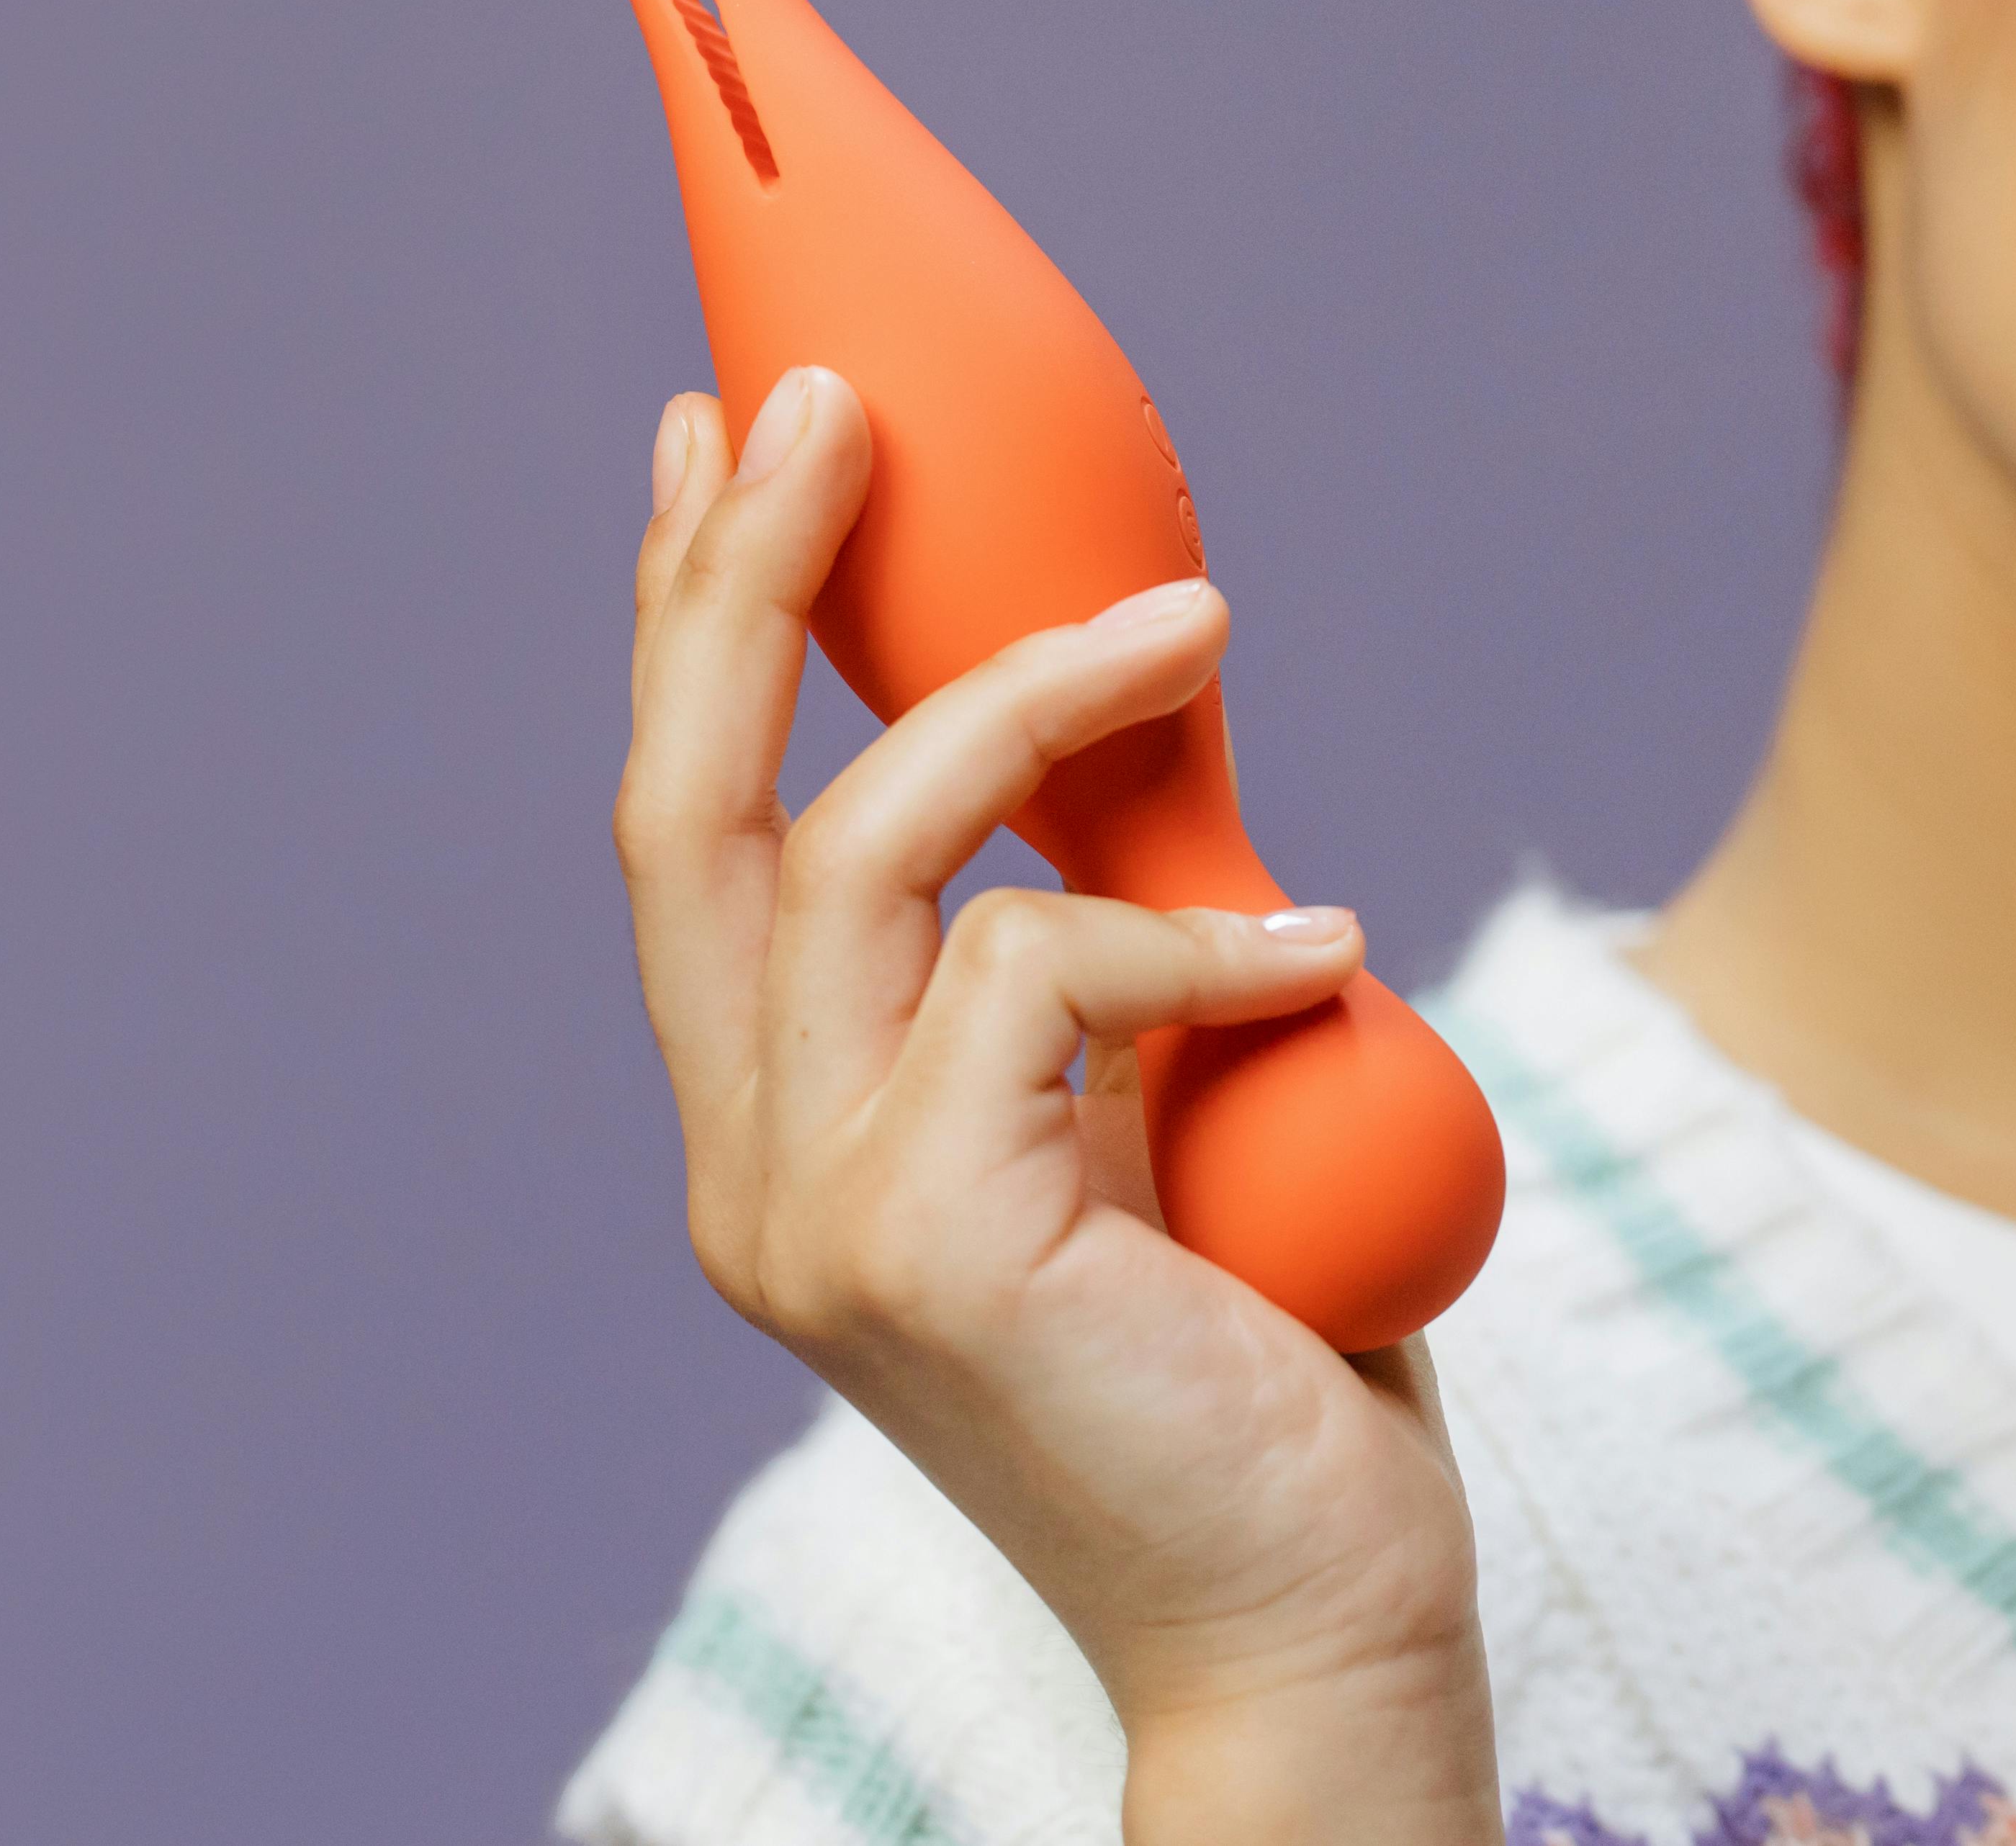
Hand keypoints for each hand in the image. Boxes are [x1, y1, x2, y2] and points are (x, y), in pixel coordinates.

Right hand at [614, 366, 1496, 1837]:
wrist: (1303, 1614)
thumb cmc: (1249, 1356)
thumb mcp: (1136, 1108)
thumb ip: (1076, 960)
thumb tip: (1117, 733)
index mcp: (782, 1133)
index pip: (694, 843)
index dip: (687, 634)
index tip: (717, 450)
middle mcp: (750, 1173)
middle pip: (691, 813)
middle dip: (737, 584)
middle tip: (825, 402)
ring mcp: (812, 1218)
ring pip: (861, 847)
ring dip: (1027, 698)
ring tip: (1198, 621)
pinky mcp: (924, 1250)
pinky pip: (1043, 972)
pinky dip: (1197, 929)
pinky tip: (1329, 954)